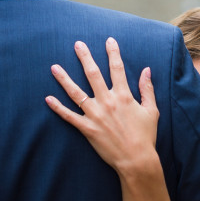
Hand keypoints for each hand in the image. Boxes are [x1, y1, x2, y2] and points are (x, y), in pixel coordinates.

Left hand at [46, 37, 158, 176]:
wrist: (137, 160)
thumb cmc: (145, 136)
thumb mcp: (152, 110)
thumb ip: (147, 89)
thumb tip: (147, 70)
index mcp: (124, 96)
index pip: (117, 69)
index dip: (113, 53)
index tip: (109, 40)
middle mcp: (108, 102)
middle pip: (93, 75)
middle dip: (85, 57)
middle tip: (77, 44)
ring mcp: (95, 115)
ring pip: (76, 93)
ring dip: (64, 79)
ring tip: (54, 67)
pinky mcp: (87, 129)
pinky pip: (69, 116)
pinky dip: (58, 108)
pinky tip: (48, 99)